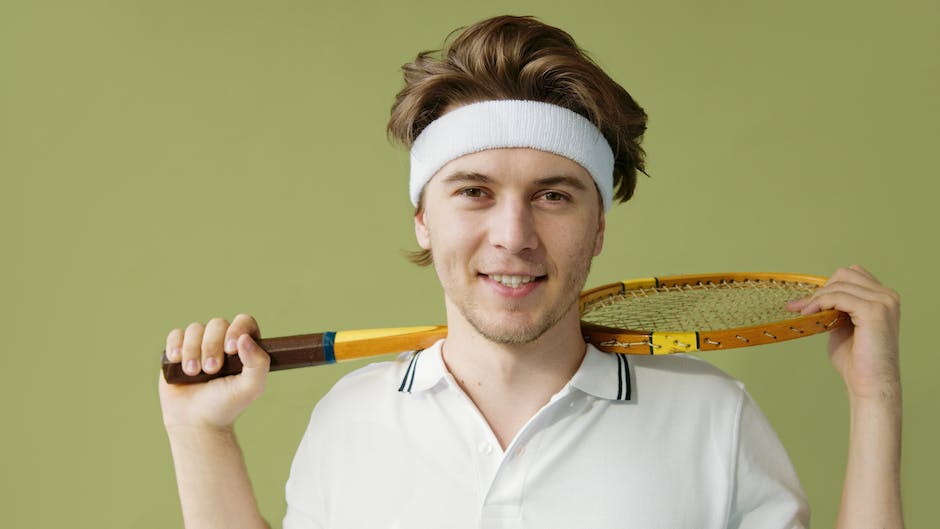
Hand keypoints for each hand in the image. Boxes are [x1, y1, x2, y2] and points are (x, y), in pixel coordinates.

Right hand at [158, 314, 269, 430]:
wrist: (195, 422)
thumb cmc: (226, 405)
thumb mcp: (251, 388)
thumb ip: (258, 363)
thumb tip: (245, 338)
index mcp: (244, 347)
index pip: (244, 322)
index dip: (237, 329)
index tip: (230, 349)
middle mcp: (222, 342)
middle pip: (217, 324)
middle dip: (212, 346)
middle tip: (211, 370)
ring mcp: (199, 345)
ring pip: (195, 329)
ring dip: (193, 350)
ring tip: (193, 373)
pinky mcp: (178, 351)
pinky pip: (175, 335)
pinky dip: (175, 346)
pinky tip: (177, 361)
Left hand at [787, 265, 900, 400]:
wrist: (870, 384)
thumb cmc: (857, 361)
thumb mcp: (842, 327)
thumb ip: (835, 310)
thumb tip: (812, 298)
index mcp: (883, 298)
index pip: (852, 275)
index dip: (827, 287)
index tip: (805, 303)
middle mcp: (887, 296)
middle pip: (845, 274)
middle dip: (821, 290)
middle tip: (802, 308)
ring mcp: (883, 302)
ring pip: (839, 284)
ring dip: (817, 298)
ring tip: (805, 313)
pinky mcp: (874, 311)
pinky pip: (838, 296)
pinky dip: (820, 302)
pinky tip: (810, 314)